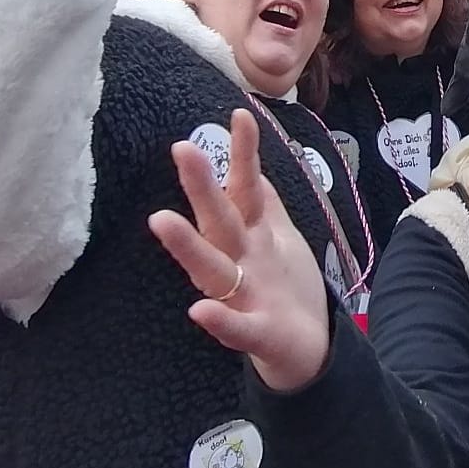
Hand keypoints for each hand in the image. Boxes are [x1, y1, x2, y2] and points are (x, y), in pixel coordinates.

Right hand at [149, 109, 333, 392]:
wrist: (307, 354)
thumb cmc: (285, 290)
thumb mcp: (279, 240)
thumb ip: (264, 207)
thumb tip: (252, 169)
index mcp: (252, 236)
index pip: (245, 188)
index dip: (244, 154)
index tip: (241, 113)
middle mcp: (240, 261)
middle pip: (219, 220)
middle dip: (201, 187)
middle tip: (182, 147)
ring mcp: (244, 298)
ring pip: (212, 268)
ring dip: (188, 246)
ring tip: (161, 220)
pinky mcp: (256, 335)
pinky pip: (236, 328)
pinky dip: (219, 320)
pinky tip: (198, 310)